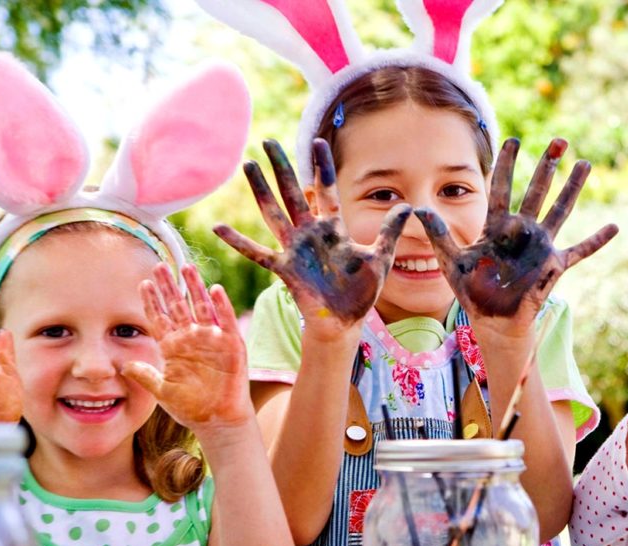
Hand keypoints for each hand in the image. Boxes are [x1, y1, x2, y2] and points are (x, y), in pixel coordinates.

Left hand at [121, 264, 251, 431]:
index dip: (152, 301)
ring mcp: (212, 340)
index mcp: (174, 347)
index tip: (143, 283)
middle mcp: (192, 339)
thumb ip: (145, 375)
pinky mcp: (232, 347)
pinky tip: (215, 290)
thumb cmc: (191, 408)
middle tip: (160, 265)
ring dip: (195, 288)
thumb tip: (123, 364)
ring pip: (201, 307)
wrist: (217, 422)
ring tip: (187, 268)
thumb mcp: (161, 391)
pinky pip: (226, 322)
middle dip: (169, 286)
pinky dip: (222, 306)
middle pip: (178, 306)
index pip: (160, 318)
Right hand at [213, 139, 409, 336]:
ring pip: (273, 213)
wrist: (346, 321)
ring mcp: (295, 250)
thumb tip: (410, 206)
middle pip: (293, 193)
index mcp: (333, 229)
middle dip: (282, 167)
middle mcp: (311, 234)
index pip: (326, 190)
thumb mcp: (381, 258)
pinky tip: (217, 228)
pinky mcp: (284, 268)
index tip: (317, 141)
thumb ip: (390, 232)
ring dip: (261, 190)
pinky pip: (256, 252)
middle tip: (268, 141)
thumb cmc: (362, 291)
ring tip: (248, 165)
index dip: (322, 166)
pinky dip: (237, 241)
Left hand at [415, 137, 617, 333]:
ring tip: (585, 163)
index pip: (503, 188)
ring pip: (561, 210)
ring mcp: (540, 246)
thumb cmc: (473, 291)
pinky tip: (614, 227)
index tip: (514, 140)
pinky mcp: (554, 265)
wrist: (493, 320)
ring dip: (573, 187)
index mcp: (498, 226)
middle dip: (547, 166)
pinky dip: (597, 240)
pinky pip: (580, 251)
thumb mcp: (451, 261)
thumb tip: (416, 210)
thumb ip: (438, 235)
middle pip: (537, 191)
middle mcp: (522, 231)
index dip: (508, 165)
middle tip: (559, 140)